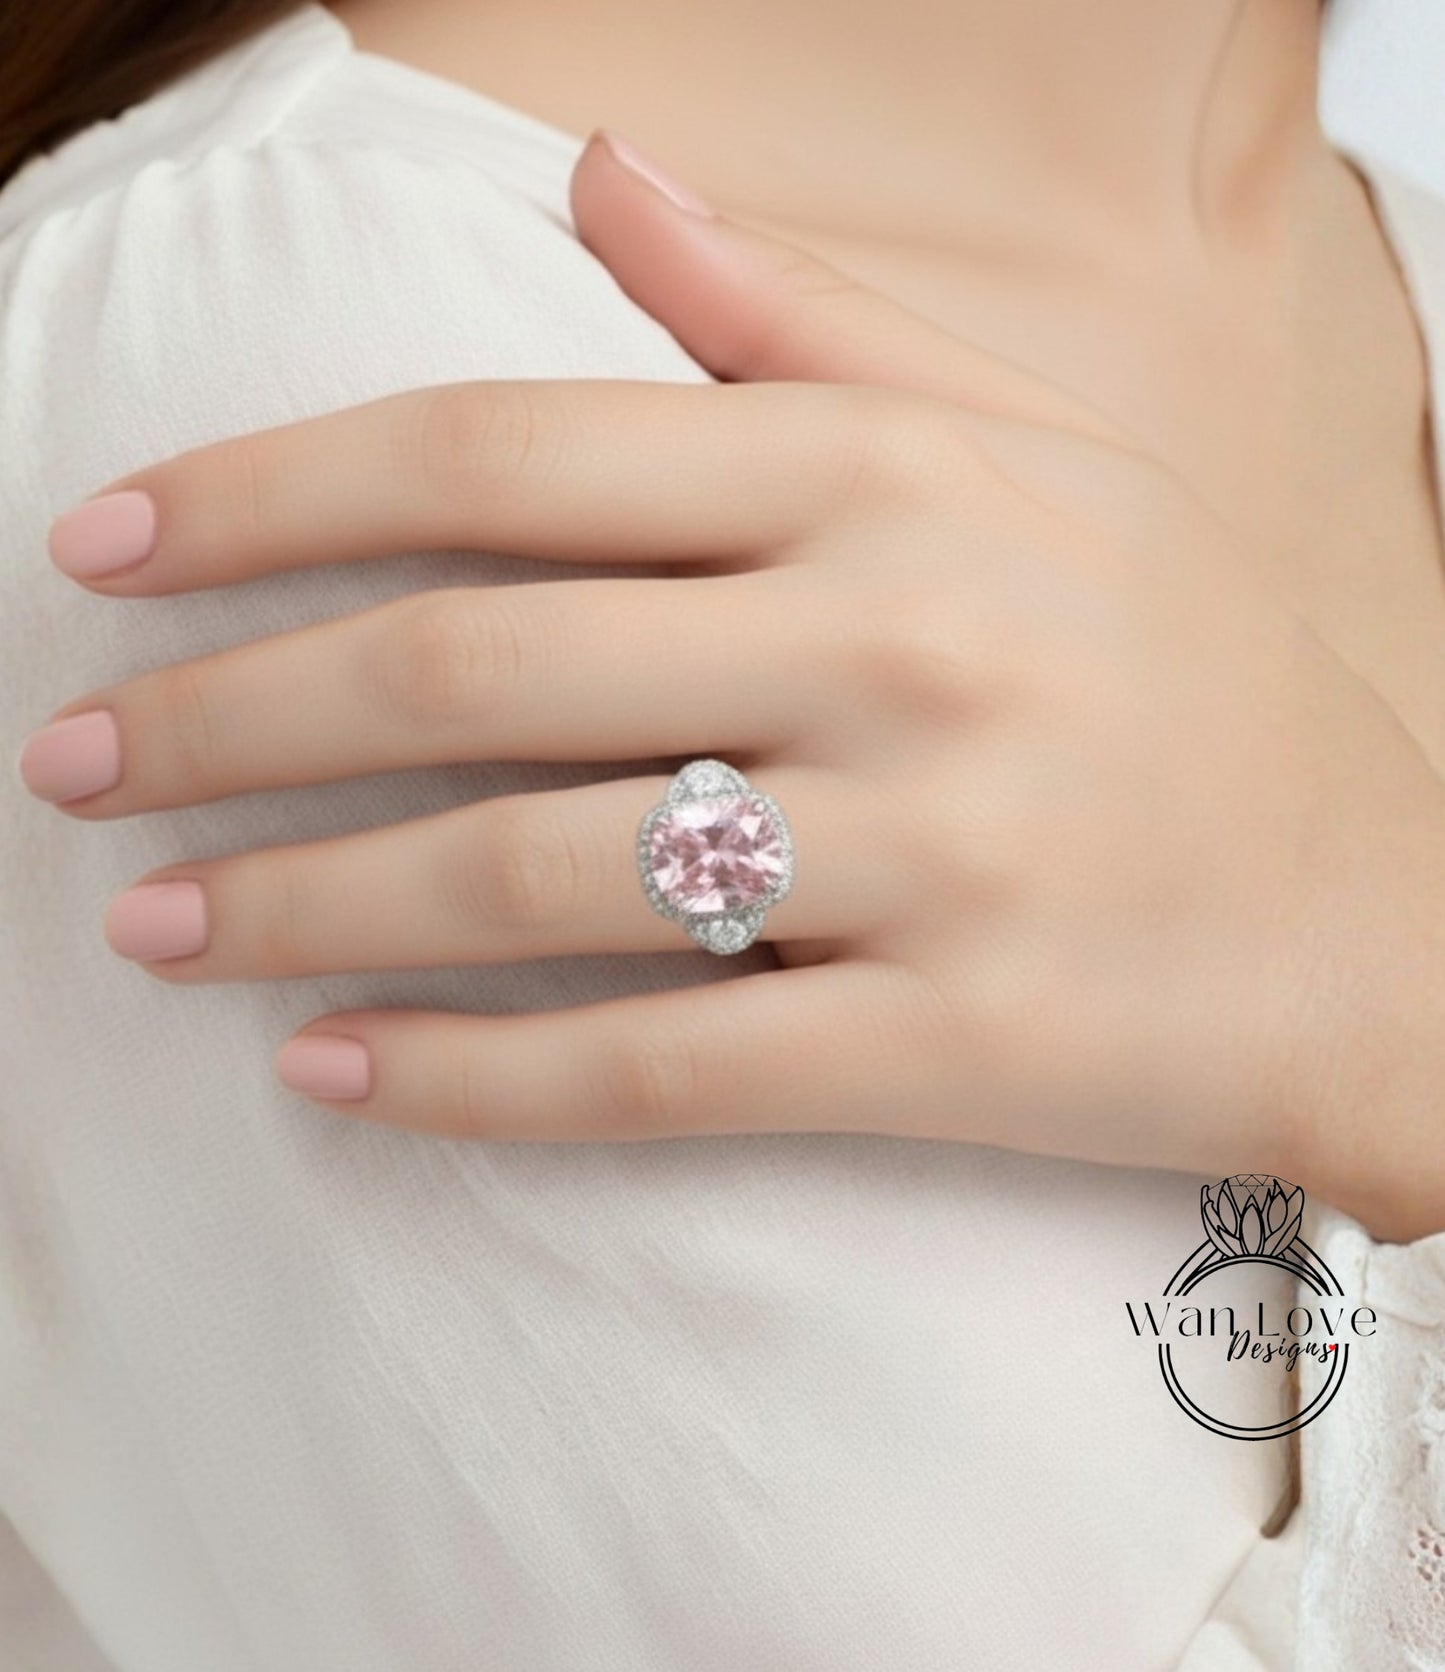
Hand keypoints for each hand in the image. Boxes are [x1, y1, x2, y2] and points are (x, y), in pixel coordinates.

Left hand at [20, 133, 1444, 1237]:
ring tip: (150, 931)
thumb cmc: (1187, 666)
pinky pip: (660, 1068)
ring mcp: (923, 852)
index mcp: (880, 477)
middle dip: (227, 718)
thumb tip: (596, 181)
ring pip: (533, 878)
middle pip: (468, 667)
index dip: (269, 493)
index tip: (108, 551)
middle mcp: (889, 643)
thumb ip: (794, 317)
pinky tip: (336, 1075)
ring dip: (302, 905)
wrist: (1389, 907)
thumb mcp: (1020, 445)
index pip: (499, 456)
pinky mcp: (949, 1041)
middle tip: (68, 767)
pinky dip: (474, 1076)